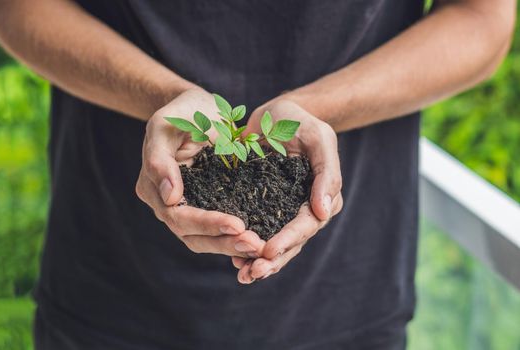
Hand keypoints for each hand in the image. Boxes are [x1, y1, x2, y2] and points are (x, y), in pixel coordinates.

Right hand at [136, 88, 264, 257]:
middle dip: (224, 242)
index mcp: (152, 188)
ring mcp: (189, 207)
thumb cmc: (182, 111)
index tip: (237, 224)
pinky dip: (236, 237)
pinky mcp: (209, 205)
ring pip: (206, 239)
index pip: (177, 216)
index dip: (206, 223)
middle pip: (192, 236)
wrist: (201, 109)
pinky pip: (219, 230)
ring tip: (259, 246)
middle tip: (255, 244)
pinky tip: (258, 240)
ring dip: (232, 245)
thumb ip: (159, 158)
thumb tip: (170, 197)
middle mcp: (168, 204)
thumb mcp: (166, 124)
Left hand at [232, 99, 342, 282]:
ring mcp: (283, 210)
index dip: (288, 240)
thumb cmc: (300, 122)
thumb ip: (326, 173)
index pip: (307, 224)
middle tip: (251, 273)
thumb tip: (324, 212)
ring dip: (259, 261)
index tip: (268, 251)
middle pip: (292, 242)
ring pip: (275, 242)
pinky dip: (247, 246)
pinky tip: (233, 259)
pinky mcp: (262, 206)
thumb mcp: (318, 138)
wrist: (277, 114)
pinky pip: (257, 230)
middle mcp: (304, 208)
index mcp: (322, 195)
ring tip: (243, 275)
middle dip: (273, 260)